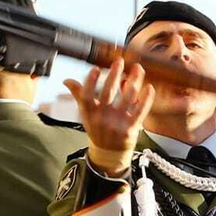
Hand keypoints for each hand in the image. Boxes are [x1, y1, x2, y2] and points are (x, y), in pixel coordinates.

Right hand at [64, 59, 153, 176]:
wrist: (109, 153)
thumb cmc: (97, 129)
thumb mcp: (86, 114)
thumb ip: (79, 95)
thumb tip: (67, 81)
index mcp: (89, 113)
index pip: (86, 96)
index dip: (90, 82)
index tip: (96, 69)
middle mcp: (102, 118)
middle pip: (108, 93)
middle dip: (114, 75)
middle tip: (119, 62)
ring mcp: (117, 123)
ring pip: (127, 98)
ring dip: (134, 81)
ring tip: (138, 69)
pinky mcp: (131, 128)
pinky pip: (140, 111)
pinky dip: (146, 99)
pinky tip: (149, 88)